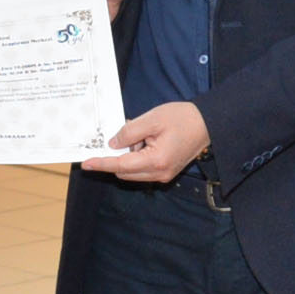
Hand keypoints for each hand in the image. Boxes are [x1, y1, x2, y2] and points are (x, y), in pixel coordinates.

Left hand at [81, 100, 207, 182]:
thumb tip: (113, 144)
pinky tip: (146, 140)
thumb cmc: (183, 118)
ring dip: (129, 156)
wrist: (208, 123)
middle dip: (118, 156)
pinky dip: (137, 157)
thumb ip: (129, 132)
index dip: (101, 163)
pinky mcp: (166, 172)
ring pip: (132, 172)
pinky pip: (142, 169)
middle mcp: (159, 173)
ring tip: (142, 134)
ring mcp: (164, 175)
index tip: (86, 163)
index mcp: (156, 161)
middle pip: (124, 172)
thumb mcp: (152, 119)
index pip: (120, 166)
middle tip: (126, 133)